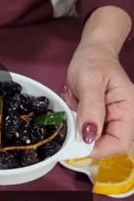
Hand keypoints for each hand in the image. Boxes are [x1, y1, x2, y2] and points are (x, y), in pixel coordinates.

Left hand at [65, 42, 133, 157]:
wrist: (92, 52)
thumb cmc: (93, 61)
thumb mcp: (89, 81)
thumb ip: (91, 108)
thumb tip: (89, 136)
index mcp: (128, 110)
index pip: (120, 143)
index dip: (99, 149)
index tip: (76, 142)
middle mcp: (125, 118)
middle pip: (108, 145)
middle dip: (86, 137)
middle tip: (72, 117)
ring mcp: (113, 119)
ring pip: (96, 140)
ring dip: (80, 129)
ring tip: (75, 106)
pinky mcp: (102, 119)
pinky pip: (89, 131)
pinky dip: (78, 124)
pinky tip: (76, 107)